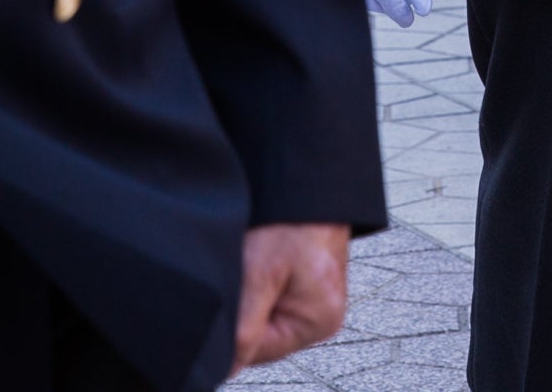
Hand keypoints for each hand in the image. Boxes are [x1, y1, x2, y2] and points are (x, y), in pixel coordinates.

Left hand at [234, 221, 349, 371]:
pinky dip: (259, 283)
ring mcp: (316, 299)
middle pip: (263, 334)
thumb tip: (228, 369)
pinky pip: (273, 296)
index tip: (228, 292)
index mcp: (319, 322)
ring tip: (252, 262)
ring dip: (250, 295)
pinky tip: (258, 262)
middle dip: (244, 309)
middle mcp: (323, 315)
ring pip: (264, 314)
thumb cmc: (293, 221)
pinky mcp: (308, 283)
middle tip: (241, 272)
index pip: (258, 350)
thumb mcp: (260, 274)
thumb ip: (244, 327)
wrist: (310, 181)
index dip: (233, 328)